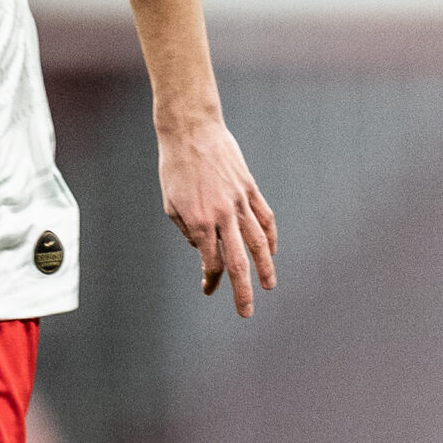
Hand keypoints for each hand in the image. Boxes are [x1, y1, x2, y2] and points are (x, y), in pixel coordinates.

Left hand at [159, 119, 278, 316]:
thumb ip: (186, 229)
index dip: (211, 279)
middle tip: (246, 312)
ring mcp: (239, 201)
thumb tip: (202, 249)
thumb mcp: (170, 203)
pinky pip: (265, 218)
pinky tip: (272, 251)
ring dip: (265, 268)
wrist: (191, 130)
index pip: (211, 262)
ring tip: (269, 286)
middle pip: (237, 261)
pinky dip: (270, 237)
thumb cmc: (175, 167)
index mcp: (199, 221)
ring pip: (258, 242)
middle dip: (242, 291)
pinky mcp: (249, 188)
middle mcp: (222, 215)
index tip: (208, 288)